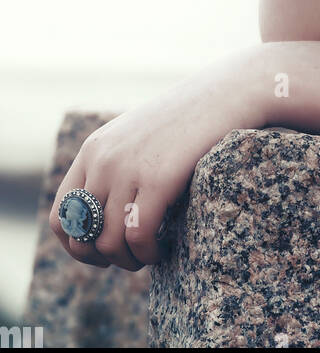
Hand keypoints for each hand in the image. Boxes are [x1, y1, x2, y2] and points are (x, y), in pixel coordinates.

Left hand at [49, 46, 263, 270]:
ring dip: (128, 260)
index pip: (60, 216)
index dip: (77, 245)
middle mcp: (102, 160)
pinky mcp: (158, 180)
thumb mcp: (137, 137)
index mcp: (93, 150)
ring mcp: (128, 169)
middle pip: (83, 236)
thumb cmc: (187, 118)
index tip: (102, 252)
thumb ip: (114, 167)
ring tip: (149, 254)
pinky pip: (137, 235)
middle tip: (130, 257)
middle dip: (104, 258)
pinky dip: (148, 252)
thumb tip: (104, 217)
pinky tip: (162, 248)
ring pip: (108, 242)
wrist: (225, 92)